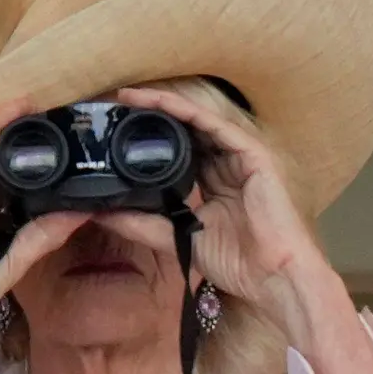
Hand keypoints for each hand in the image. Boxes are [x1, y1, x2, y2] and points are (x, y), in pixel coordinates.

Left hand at [101, 87, 328, 325]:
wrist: (271, 275)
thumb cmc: (237, 262)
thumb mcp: (178, 238)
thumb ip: (143, 224)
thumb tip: (101, 213)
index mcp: (215, 184)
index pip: (180, 151)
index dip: (150, 139)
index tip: (115, 132)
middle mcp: (227, 165)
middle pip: (187, 131)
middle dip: (152, 116)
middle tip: (114, 107)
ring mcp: (241, 157)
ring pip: (198, 121)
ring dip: (164, 106)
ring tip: (130, 98)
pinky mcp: (253, 154)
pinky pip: (215, 125)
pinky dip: (187, 111)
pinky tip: (161, 102)